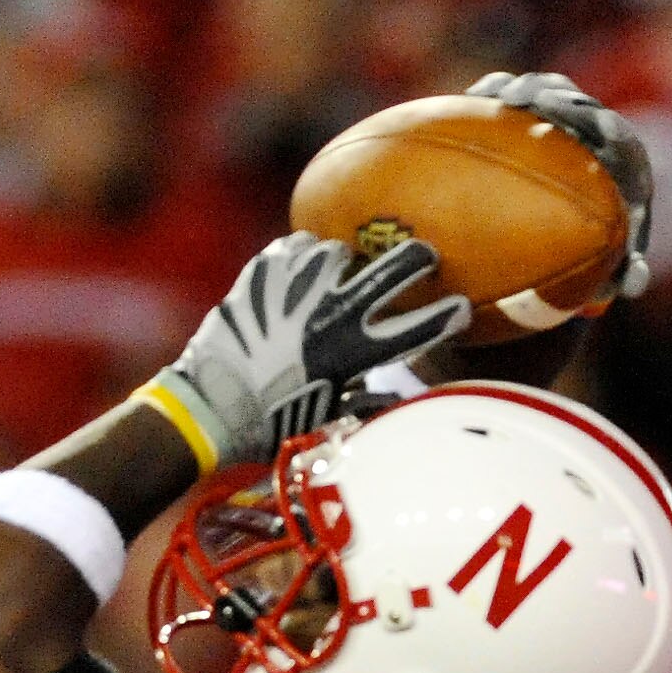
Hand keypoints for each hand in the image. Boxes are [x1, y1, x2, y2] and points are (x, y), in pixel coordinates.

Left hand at [150, 234, 472, 469]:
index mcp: (350, 351)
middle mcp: (329, 311)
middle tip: (426, 256)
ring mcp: (295, 285)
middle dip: (417, 260)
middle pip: (389, 271)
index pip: (414, 329)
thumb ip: (364, 404)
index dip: (445, 317)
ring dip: (346, 263)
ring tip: (342, 273)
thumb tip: (395, 402)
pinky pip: (297, 247)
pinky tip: (302, 269)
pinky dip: (305, 256)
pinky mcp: (264, 271)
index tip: (462, 307)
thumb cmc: (269, 425)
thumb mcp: (326, 420)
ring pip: (338, 253)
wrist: (209, 407)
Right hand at [471, 71, 654, 297]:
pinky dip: (494, 95)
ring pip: (544, 91)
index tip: (596, 123)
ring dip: (521, 89)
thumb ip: (627, 274)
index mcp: (623, 161)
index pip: (616, 135)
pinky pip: (512, 98)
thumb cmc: (599, 251)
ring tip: (494, 95)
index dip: (605, 125)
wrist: (576, 229)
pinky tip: (471, 98)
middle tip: (524, 100)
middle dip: (552, 96)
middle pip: (576, 102)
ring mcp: (562, 119)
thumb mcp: (613, 266)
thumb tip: (633, 283)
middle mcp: (595, 132)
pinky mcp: (531, 115)